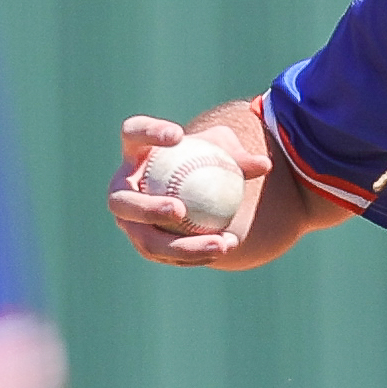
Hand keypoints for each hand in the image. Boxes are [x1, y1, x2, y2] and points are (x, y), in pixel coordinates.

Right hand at [107, 116, 271, 266]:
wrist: (202, 188)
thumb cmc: (210, 159)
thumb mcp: (226, 149)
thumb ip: (240, 156)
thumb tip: (264, 165)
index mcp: (135, 151)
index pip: (134, 133)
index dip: (148, 132)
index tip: (178, 134)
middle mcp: (123, 187)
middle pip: (122, 201)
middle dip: (146, 208)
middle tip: (179, 210)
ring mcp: (129, 220)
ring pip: (146, 240)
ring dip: (180, 245)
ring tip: (218, 243)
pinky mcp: (145, 243)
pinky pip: (167, 255)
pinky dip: (195, 254)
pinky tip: (225, 248)